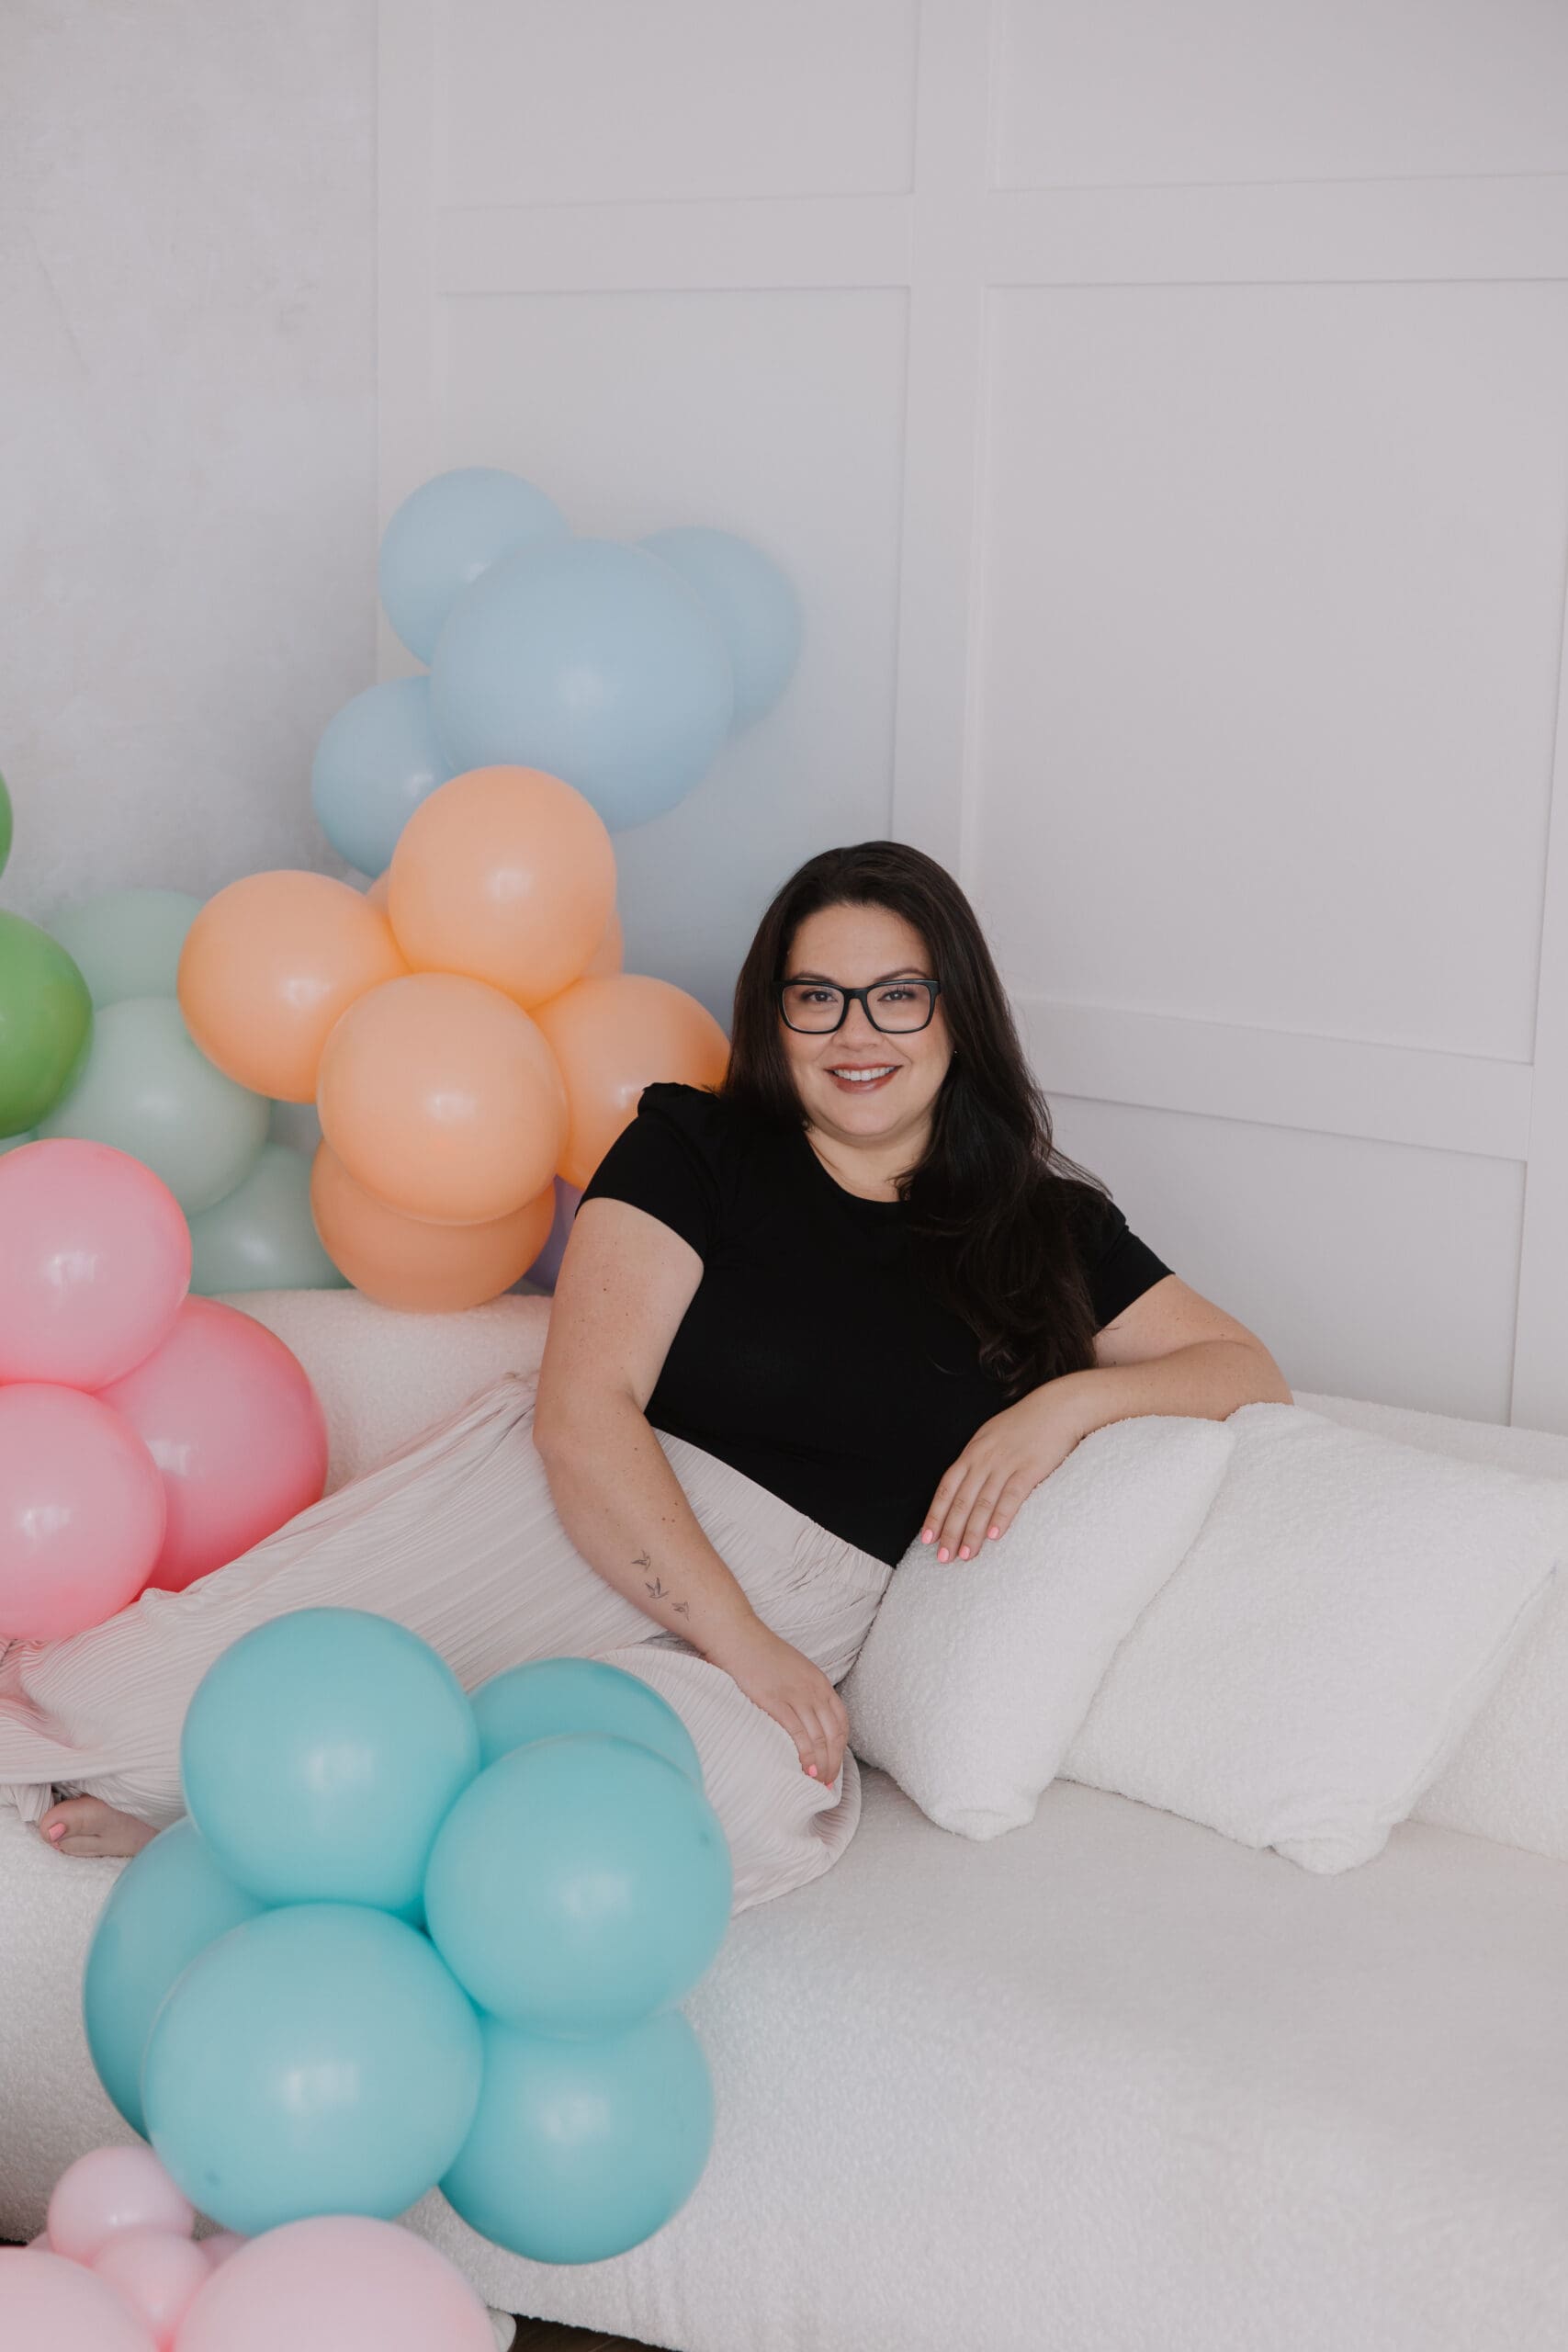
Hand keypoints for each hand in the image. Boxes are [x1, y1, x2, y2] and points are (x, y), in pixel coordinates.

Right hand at [701, 1617, 847, 1785]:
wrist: (737, 1635)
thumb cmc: (759, 1654)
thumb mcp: (792, 1670)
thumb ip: (802, 1691)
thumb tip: (803, 1720)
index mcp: (819, 1682)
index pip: (841, 1722)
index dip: (840, 1750)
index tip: (833, 1767)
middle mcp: (813, 1690)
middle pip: (833, 1735)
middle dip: (832, 1763)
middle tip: (825, 1784)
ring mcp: (795, 1695)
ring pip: (818, 1738)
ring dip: (820, 1765)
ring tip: (814, 1784)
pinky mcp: (775, 1701)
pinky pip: (797, 1734)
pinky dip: (805, 1755)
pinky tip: (804, 1770)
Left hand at [920, 1382, 1091, 1563]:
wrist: (1059, 1407)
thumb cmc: (1025, 1423)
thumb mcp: (992, 1435)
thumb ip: (977, 1459)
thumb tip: (964, 1485)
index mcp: (972, 1451)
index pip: (947, 1488)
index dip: (936, 1514)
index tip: (927, 1538)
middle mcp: (984, 1459)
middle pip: (961, 1500)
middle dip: (950, 1531)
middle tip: (944, 1557)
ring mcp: (1006, 1463)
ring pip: (983, 1503)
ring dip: (972, 1532)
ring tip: (966, 1555)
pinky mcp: (1029, 1469)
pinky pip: (1011, 1497)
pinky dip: (1001, 1517)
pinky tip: (994, 1536)